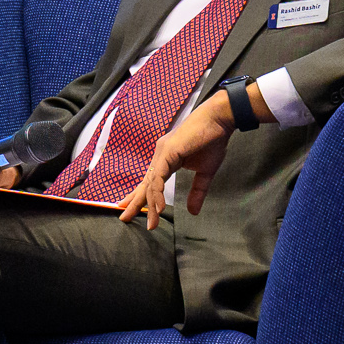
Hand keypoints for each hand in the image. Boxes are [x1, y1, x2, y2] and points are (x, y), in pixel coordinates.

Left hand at [121, 96, 234, 229]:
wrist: (219, 120)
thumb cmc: (212, 142)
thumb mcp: (205, 173)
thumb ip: (197, 192)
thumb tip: (193, 212)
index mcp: (165, 160)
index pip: (149, 182)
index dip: (140, 195)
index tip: (129, 208)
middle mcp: (160, 157)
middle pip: (144, 184)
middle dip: (135, 202)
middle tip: (124, 218)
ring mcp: (162, 154)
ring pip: (151, 183)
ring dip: (150, 204)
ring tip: (151, 222)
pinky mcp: (168, 152)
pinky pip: (159, 176)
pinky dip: (158, 192)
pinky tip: (158, 206)